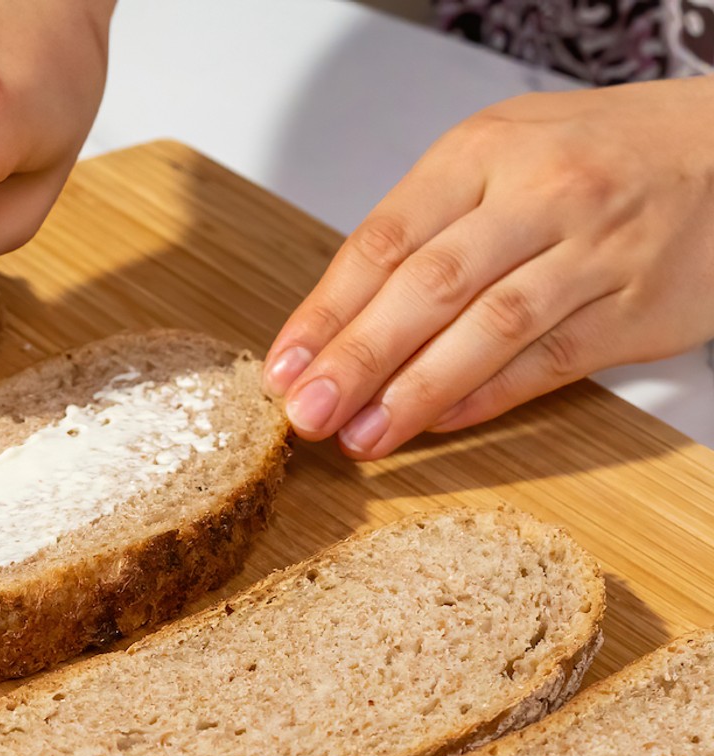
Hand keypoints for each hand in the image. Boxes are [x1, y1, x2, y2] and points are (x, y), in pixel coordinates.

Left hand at [261, 77, 713, 458]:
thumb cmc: (598, 153)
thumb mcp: (500, 155)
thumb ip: (424, 227)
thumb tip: (340, 319)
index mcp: (482, 152)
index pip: (383, 241)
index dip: (326, 312)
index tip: (284, 366)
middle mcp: (538, 194)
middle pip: (427, 287)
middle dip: (356, 358)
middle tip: (306, 413)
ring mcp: (594, 251)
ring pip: (488, 329)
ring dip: (415, 391)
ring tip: (361, 436)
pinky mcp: (637, 307)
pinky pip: (550, 360)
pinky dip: (487, 395)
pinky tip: (438, 422)